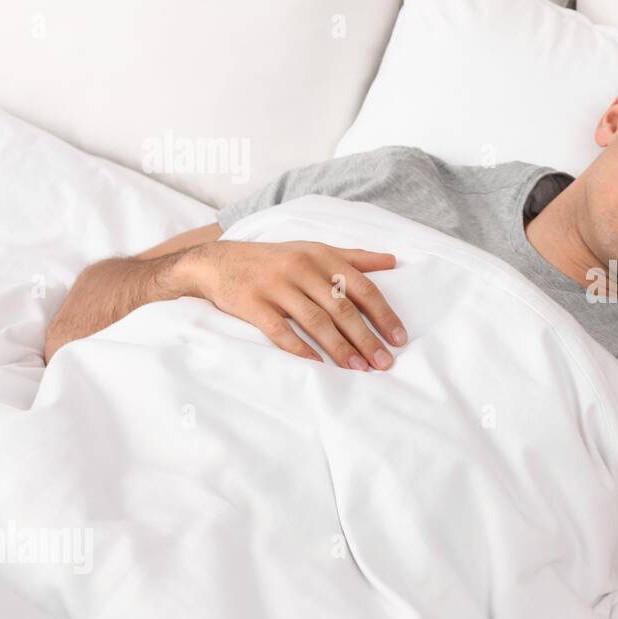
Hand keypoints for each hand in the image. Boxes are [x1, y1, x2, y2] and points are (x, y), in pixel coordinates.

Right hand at [180, 240, 405, 369]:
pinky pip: (279, 330)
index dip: (383, 314)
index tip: (399, 339)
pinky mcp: (252, 303)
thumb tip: (394, 260)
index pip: (362, 287)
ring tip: (359, 369)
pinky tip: (316, 364)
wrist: (218, 261)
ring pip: (315, 320)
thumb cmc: (276, 259)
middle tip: (384, 363)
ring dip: (340, 347)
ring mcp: (276, 285)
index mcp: (322, 256)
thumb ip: (355, 257)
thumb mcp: (315, 250)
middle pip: (342, 308)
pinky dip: (299, 348)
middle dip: (366, 338)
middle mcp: (302, 267)